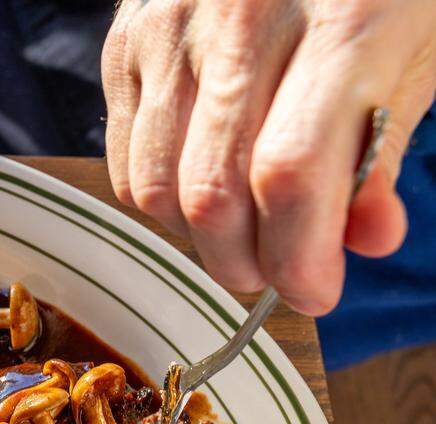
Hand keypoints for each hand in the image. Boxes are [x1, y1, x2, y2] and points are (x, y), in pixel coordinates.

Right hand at [102, 0, 435, 314]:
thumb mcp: (417, 52)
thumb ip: (383, 148)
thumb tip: (366, 239)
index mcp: (343, 18)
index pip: (291, 173)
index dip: (297, 255)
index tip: (314, 290)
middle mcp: (244, 17)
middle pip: (213, 193)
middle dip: (245, 263)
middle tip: (273, 271)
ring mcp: (172, 26)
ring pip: (157, 188)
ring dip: (197, 238)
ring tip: (236, 230)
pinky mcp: (129, 38)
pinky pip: (124, 159)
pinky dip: (159, 199)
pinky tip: (199, 185)